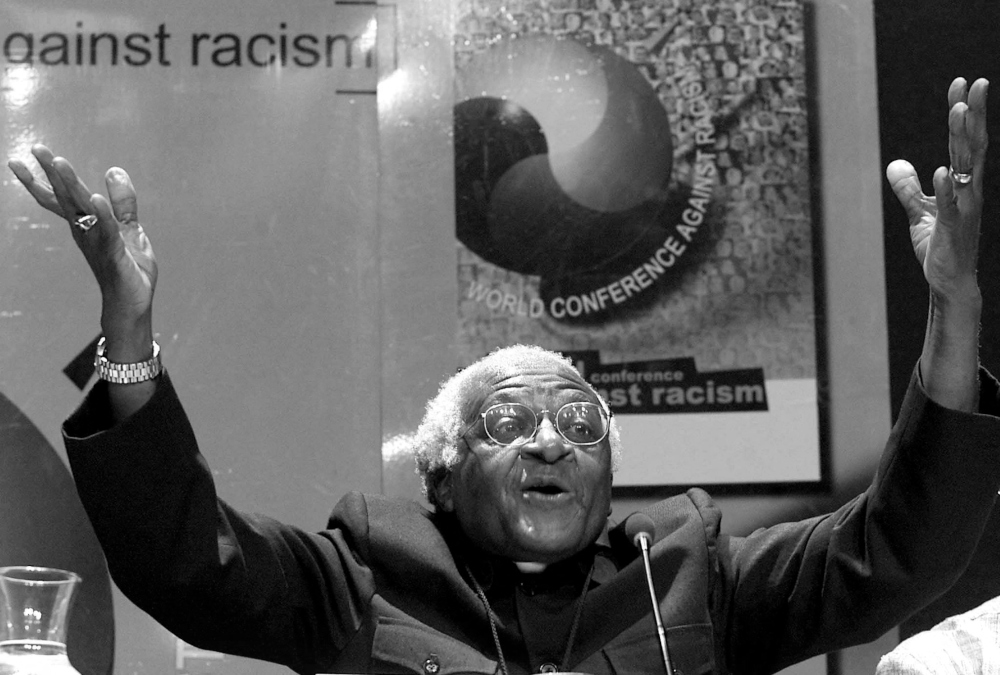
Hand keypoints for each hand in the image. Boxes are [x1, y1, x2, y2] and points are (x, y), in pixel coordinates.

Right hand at [8, 145, 155, 358]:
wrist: (132, 303)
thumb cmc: (127, 268)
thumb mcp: (128, 229)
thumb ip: (122, 203)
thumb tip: (114, 170)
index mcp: (87, 224)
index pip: (62, 197)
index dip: (46, 177)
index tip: (28, 154)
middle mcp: (86, 232)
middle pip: (66, 198)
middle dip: (51, 173)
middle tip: (36, 149)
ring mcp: (98, 243)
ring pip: (82, 210)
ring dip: (71, 187)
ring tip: (59, 163)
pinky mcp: (114, 255)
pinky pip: (107, 232)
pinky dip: (103, 215)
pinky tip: (97, 199)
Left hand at [886, 77, 987, 305]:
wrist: (948, 280)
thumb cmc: (940, 246)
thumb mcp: (919, 212)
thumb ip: (909, 188)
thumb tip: (895, 164)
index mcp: (962, 182)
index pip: (962, 141)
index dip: (962, 112)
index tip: (962, 83)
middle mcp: (969, 190)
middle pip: (972, 145)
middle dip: (973, 114)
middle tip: (977, 83)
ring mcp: (964, 208)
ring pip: (966, 167)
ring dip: (963, 140)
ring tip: (960, 112)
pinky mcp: (952, 228)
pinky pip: (950, 206)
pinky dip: (945, 189)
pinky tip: (943, 171)